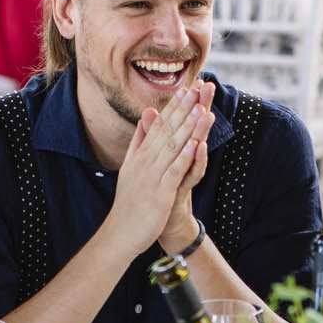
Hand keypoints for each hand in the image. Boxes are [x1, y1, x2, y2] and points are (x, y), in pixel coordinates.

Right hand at [105, 84, 210, 258]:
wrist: (120, 234)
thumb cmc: (129, 204)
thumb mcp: (131, 167)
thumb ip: (139, 142)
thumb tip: (146, 117)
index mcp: (140, 155)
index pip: (159, 126)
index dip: (173, 107)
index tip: (185, 88)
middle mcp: (145, 162)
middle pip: (167, 131)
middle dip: (183, 109)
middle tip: (197, 88)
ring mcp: (152, 177)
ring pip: (173, 147)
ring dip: (188, 127)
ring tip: (202, 108)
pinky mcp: (161, 193)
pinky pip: (175, 171)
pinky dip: (186, 157)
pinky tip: (197, 143)